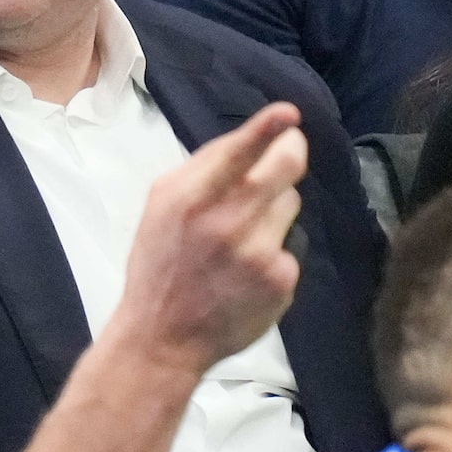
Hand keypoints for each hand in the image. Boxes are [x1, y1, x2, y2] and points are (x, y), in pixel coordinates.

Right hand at [102, 105, 307, 380]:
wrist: (163, 338)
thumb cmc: (160, 264)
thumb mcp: (161, 208)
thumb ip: (200, 172)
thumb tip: (251, 140)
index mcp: (190, 199)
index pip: (237, 152)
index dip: (267, 128)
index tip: (289, 113)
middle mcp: (227, 222)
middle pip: (285, 167)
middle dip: (291, 151)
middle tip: (290, 150)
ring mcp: (258, 252)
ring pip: (290, 203)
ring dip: (274, 210)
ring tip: (242, 237)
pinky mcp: (281, 279)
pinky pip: (290, 244)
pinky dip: (274, 252)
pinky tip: (247, 272)